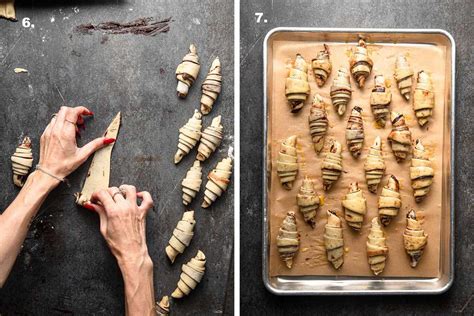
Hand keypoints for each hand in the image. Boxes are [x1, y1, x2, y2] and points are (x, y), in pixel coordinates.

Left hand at [39, 106, 114, 181]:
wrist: (48, 172)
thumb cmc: (64, 165)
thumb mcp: (83, 155)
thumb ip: (96, 144)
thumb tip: (108, 139)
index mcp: (66, 133)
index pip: (73, 112)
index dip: (82, 110)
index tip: (87, 113)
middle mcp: (56, 130)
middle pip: (65, 110)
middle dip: (75, 113)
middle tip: (81, 123)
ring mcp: (48, 131)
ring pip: (58, 116)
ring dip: (67, 119)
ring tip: (74, 130)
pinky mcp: (44, 135)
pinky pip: (52, 123)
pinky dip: (60, 124)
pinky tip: (65, 134)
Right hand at [86, 185, 155, 314]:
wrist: (131, 252)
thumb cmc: (117, 244)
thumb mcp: (104, 229)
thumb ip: (100, 213)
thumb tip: (93, 205)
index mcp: (113, 211)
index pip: (103, 194)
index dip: (96, 194)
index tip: (94, 198)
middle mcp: (125, 207)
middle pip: (114, 191)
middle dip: (106, 193)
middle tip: (103, 199)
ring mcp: (135, 209)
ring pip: (131, 189)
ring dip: (123, 189)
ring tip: (119, 193)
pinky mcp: (143, 212)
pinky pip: (147, 199)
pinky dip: (144, 195)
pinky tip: (137, 196)